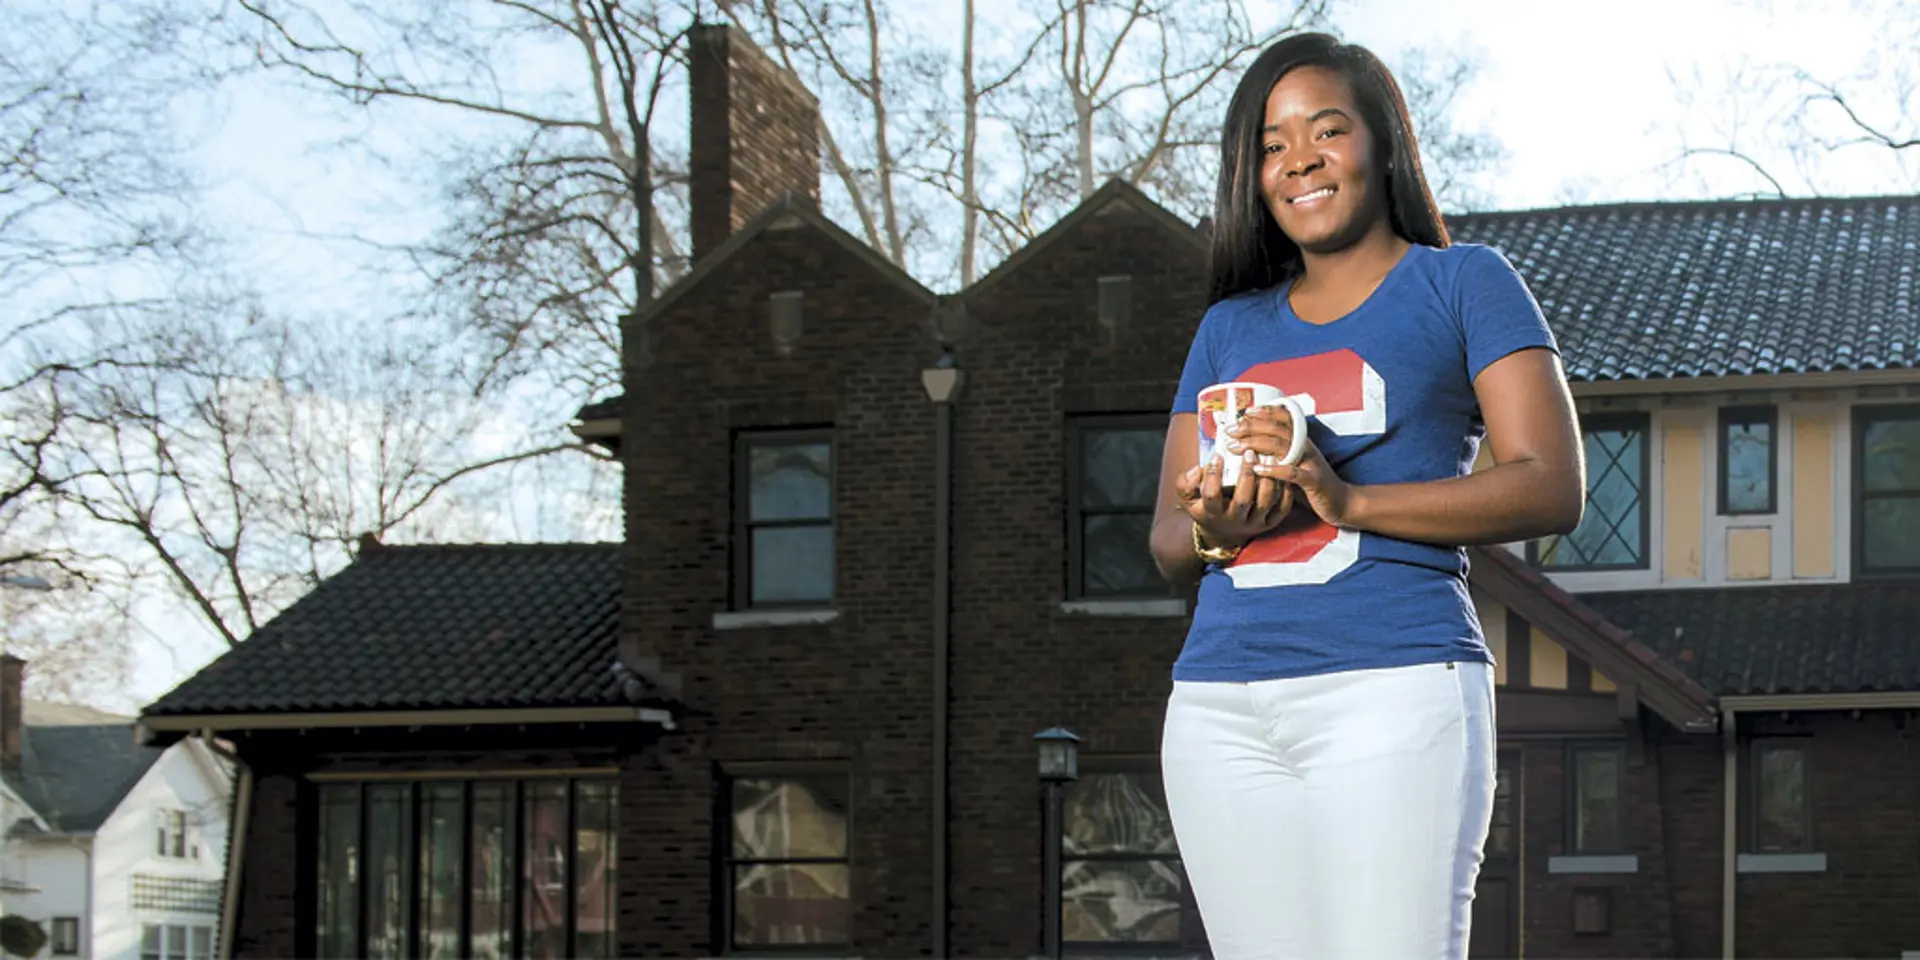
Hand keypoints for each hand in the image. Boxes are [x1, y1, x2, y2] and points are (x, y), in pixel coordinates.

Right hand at [1173, 446, 1293, 547]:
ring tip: (1269, 457)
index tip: (1216, 456)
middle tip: (1249, 452)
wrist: (1223, 532)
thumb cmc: (1205, 507)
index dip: (1213, 476)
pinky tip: (1282, 472)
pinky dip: (1285, 491)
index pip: (1212, 495)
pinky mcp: (1270, 522)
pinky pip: (1282, 508)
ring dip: (1268, 480)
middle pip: (1243, 500)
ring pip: (1265, 503)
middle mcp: (1235, 519)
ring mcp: (1254, 522)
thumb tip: (1198, 469)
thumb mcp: (1188, 497)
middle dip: (1247, 475)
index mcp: (1213, 512)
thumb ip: (1185, 483)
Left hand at [1230, 405, 1358, 527]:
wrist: (1342, 502)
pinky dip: (1274, 470)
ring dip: (1256, 444)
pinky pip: (1292, 473)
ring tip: (1236, 447)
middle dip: (1251, 427)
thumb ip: (1279, 455)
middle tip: (1230, 430)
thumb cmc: (1314, 484)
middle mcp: (1306, 447)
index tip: (1243, 412)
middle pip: (1276, 429)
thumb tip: (1250, 448)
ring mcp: (1310, 462)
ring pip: (1281, 446)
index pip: (1282, 419)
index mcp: (1301, 441)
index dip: (1263, 412)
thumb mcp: (1296, 464)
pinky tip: (1258, 469)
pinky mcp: (1313, 480)